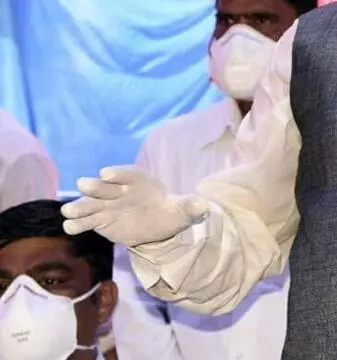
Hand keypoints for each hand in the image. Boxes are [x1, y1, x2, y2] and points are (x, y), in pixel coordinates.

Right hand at [61, 166, 208, 246]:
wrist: (158, 224)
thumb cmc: (170, 212)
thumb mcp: (184, 210)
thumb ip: (191, 207)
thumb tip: (204, 207)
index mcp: (140, 180)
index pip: (127, 173)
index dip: (118, 173)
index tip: (107, 173)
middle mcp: (120, 190)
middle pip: (105, 186)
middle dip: (95, 185)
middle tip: (83, 185)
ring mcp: (107, 205)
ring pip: (91, 204)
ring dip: (80, 206)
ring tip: (69, 212)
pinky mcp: (100, 221)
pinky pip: (87, 221)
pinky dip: (77, 223)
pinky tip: (70, 226)